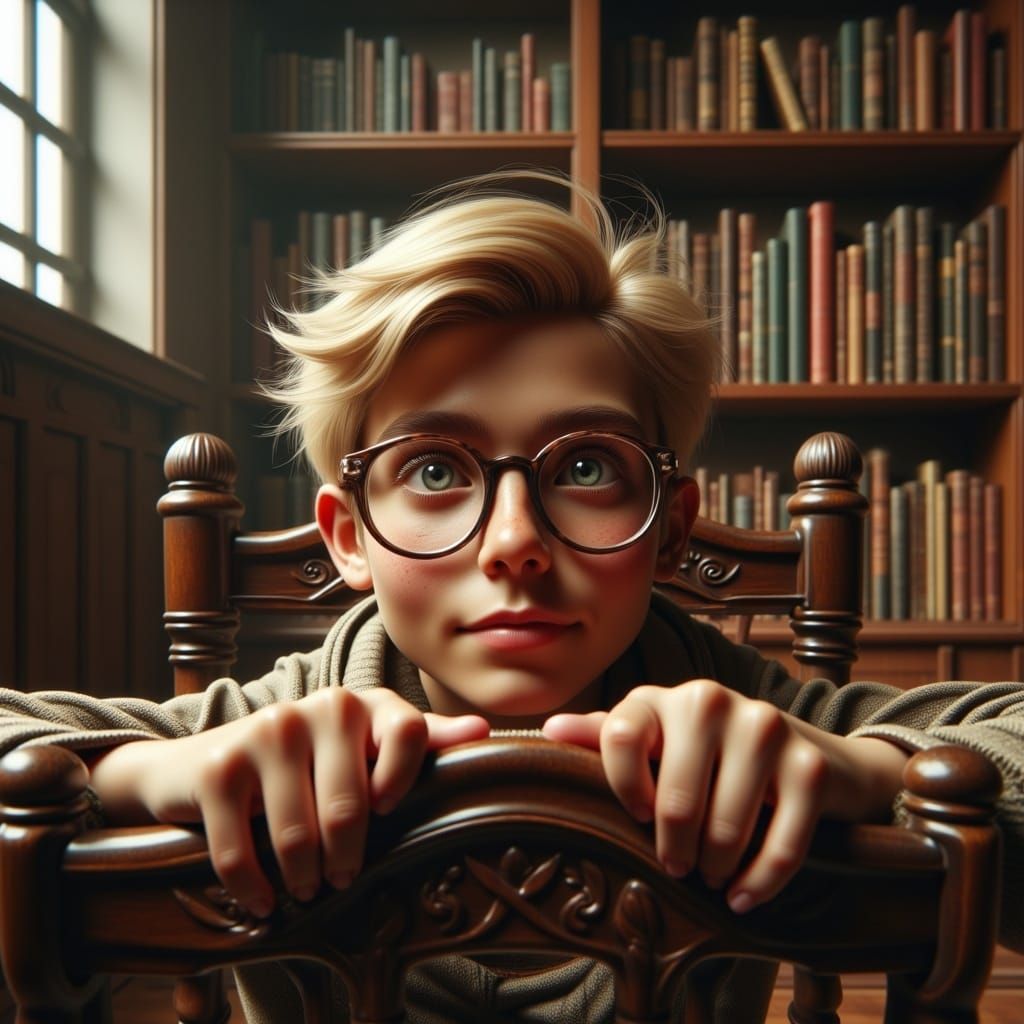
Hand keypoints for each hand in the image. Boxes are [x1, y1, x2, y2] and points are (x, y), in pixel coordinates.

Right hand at [88, 688, 488, 916]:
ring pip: (297, 833)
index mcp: (365, 703)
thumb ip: (420, 743)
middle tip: (340, 881)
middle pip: (352, 805)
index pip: (411, 734)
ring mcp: (268, 731)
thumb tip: (482, 732)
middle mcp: (321, 706)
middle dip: (345, 859)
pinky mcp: (219, 767)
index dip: (402, 784)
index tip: (387, 813)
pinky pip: (241, 848)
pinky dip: (253, 887)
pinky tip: (262, 900)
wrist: (204, 761)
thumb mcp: (365, 745)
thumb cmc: (306, 762)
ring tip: (306, 888)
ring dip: (301, 877)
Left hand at [543, 680, 907, 913]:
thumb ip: (605, 738)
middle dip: (676, 851)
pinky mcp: (809, 768)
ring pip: (727, 828)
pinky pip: (780, 845)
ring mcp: (764, 728)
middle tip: (679, 869)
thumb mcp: (655, 742)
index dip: (624, 789)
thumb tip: (550, 732)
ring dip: (717, 869)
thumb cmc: (709, 756)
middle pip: (675, 800)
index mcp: (661, 698)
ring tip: (711, 878)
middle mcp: (710, 701)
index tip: (637, 818)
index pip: (619, 736)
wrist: (809, 756)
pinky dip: (760, 883)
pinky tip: (743, 896)